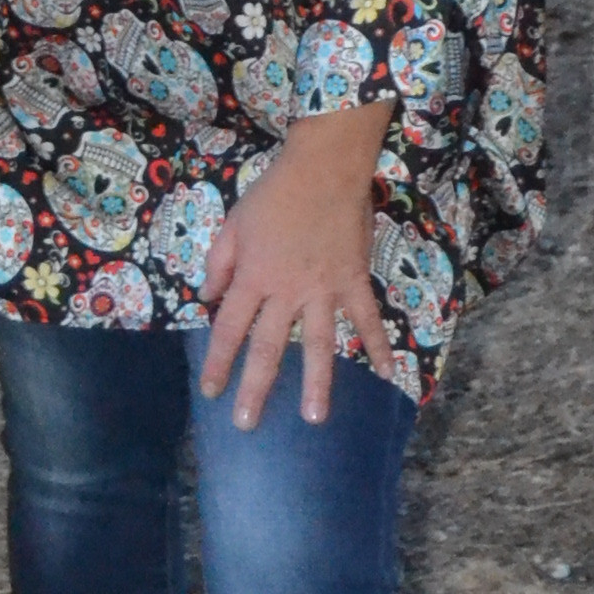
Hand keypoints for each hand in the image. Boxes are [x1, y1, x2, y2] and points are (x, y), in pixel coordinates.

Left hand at [198, 108, 395, 428]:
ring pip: (318, 344)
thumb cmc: (273, 195)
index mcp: (253, 277)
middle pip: (267, 347)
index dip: (219, 362)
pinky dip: (379, 346)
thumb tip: (205, 298)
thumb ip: (218, 262)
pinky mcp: (354, 282)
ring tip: (313, 419)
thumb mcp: (233, 224)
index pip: (229, 328)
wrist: (323, 169)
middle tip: (247, 425)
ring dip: (316, 383)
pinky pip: (367, 319)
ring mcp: (324, 290)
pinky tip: (388, 375)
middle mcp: (286, 292)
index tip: (211, 392)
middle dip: (255, 388)